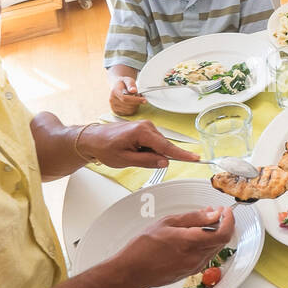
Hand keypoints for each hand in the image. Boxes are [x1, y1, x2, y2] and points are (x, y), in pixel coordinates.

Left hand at [82, 120, 199, 169]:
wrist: (92, 138)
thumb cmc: (105, 147)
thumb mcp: (126, 159)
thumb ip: (147, 161)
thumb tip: (165, 162)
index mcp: (142, 132)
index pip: (167, 146)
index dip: (182, 154)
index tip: (195, 158)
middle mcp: (147, 126)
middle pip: (163, 146)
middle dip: (156, 156)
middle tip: (136, 159)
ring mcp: (146, 125)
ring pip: (158, 145)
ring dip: (149, 153)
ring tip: (131, 154)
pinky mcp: (144, 128)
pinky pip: (153, 142)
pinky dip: (147, 149)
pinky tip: (133, 150)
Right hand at [109, 77, 145, 115]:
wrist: (117, 87)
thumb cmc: (123, 83)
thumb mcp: (128, 80)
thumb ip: (131, 84)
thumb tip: (133, 90)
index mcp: (114, 92)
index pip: (125, 99)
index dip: (136, 100)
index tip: (144, 100)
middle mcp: (112, 100)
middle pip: (128, 106)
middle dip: (137, 102)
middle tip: (140, 97)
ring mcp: (113, 107)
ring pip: (129, 111)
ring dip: (136, 106)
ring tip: (136, 99)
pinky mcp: (116, 112)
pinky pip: (128, 113)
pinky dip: (133, 109)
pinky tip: (133, 104)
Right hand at [114, 208, 235, 287]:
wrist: (132, 272)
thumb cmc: (143, 247)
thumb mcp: (167, 223)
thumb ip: (193, 218)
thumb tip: (213, 214)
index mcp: (190, 242)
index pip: (223, 233)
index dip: (229, 220)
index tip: (226, 211)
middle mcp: (195, 257)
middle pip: (221, 240)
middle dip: (223, 224)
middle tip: (215, 213)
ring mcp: (194, 266)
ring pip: (214, 248)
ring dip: (214, 234)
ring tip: (203, 222)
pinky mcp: (190, 272)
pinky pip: (205, 256)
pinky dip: (206, 244)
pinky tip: (195, 236)